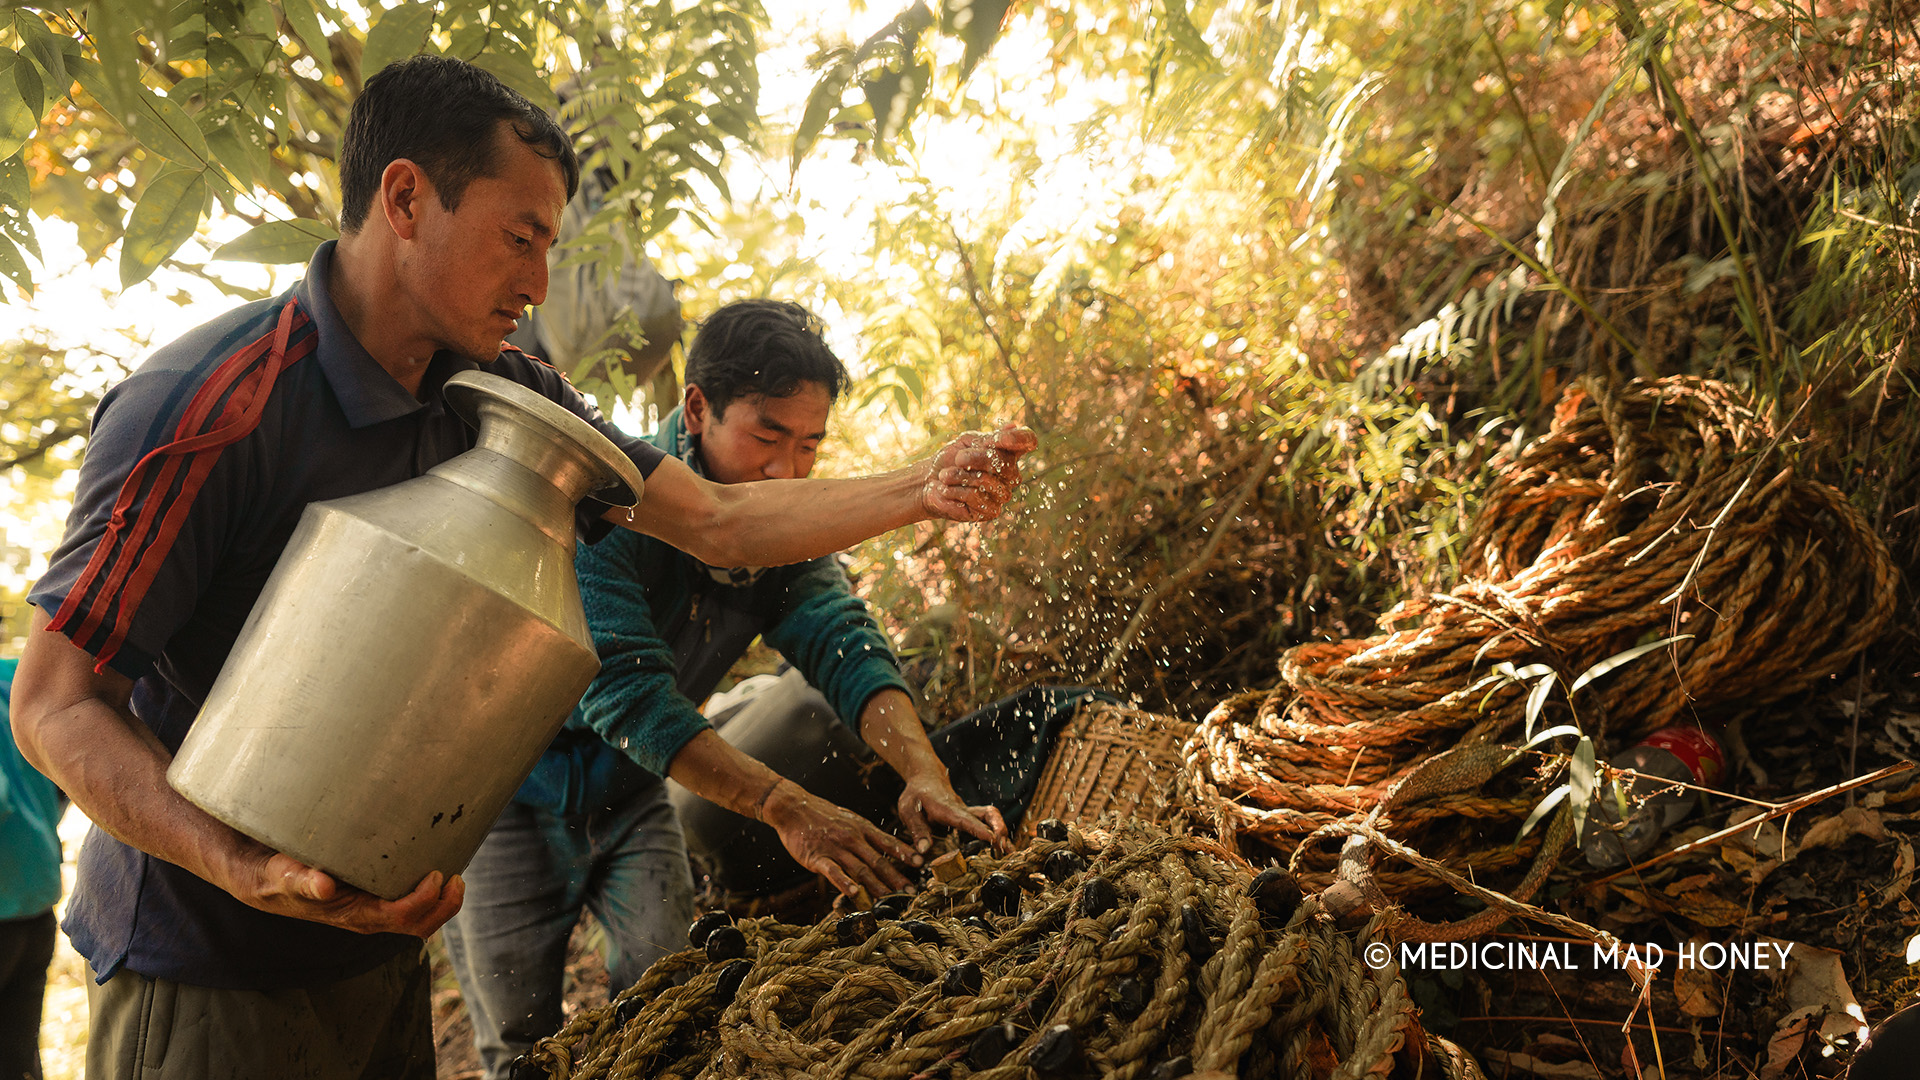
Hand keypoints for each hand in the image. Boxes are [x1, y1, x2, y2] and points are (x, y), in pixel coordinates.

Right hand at [234, 850, 464, 937]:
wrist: (268, 883)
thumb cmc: (280, 877)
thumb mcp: (286, 875)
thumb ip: (303, 881)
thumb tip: (324, 886)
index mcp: (353, 916)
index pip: (400, 917)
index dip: (424, 900)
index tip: (437, 874)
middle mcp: (368, 919)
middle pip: (418, 925)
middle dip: (444, 907)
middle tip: (458, 878)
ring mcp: (374, 913)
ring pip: (419, 920)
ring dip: (443, 904)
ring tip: (456, 878)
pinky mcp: (376, 901)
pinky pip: (411, 906)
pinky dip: (431, 895)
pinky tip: (439, 872)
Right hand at [761, 779, 917, 899]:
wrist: (793, 808)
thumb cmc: (822, 816)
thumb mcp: (849, 820)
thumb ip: (865, 835)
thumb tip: (883, 849)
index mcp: (862, 829)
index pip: (888, 842)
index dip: (905, 853)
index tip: (921, 864)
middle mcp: (852, 838)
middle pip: (878, 861)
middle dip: (896, 878)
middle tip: (912, 892)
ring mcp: (835, 848)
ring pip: (860, 869)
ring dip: (877, 886)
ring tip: (890, 899)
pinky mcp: (818, 858)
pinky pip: (834, 872)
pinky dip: (845, 883)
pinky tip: (854, 893)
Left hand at [897, 772, 1008, 854]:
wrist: (926, 777)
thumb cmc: (916, 794)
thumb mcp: (908, 811)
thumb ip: (917, 830)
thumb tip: (924, 851)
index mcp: (947, 808)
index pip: (966, 819)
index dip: (980, 830)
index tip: (993, 839)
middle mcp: (962, 810)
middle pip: (987, 814)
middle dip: (999, 829)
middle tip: (1004, 848)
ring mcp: (968, 813)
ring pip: (991, 817)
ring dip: (1002, 832)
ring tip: (1010, 852)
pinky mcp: (970, 818)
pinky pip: (987, 823)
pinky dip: (998, 834)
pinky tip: (1004, 849)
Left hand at [922, 424, 1037, 522]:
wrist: (930, 482)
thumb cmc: (950, 460)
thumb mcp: (966, 443)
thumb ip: (988, 439)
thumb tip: (1012, 426)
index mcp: (1009, 452)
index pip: (1028, 441)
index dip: (1019, 439)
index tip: (1000, 439)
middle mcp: (1011, 474)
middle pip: (1003, 462)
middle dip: (974, 458)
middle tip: (957, 458)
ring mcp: (1003, 494)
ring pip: (985, 481)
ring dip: (959, 476)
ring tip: (945, 476)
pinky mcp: (991, 512)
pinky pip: (974, 497)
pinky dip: (954, 491)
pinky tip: (946, 490)